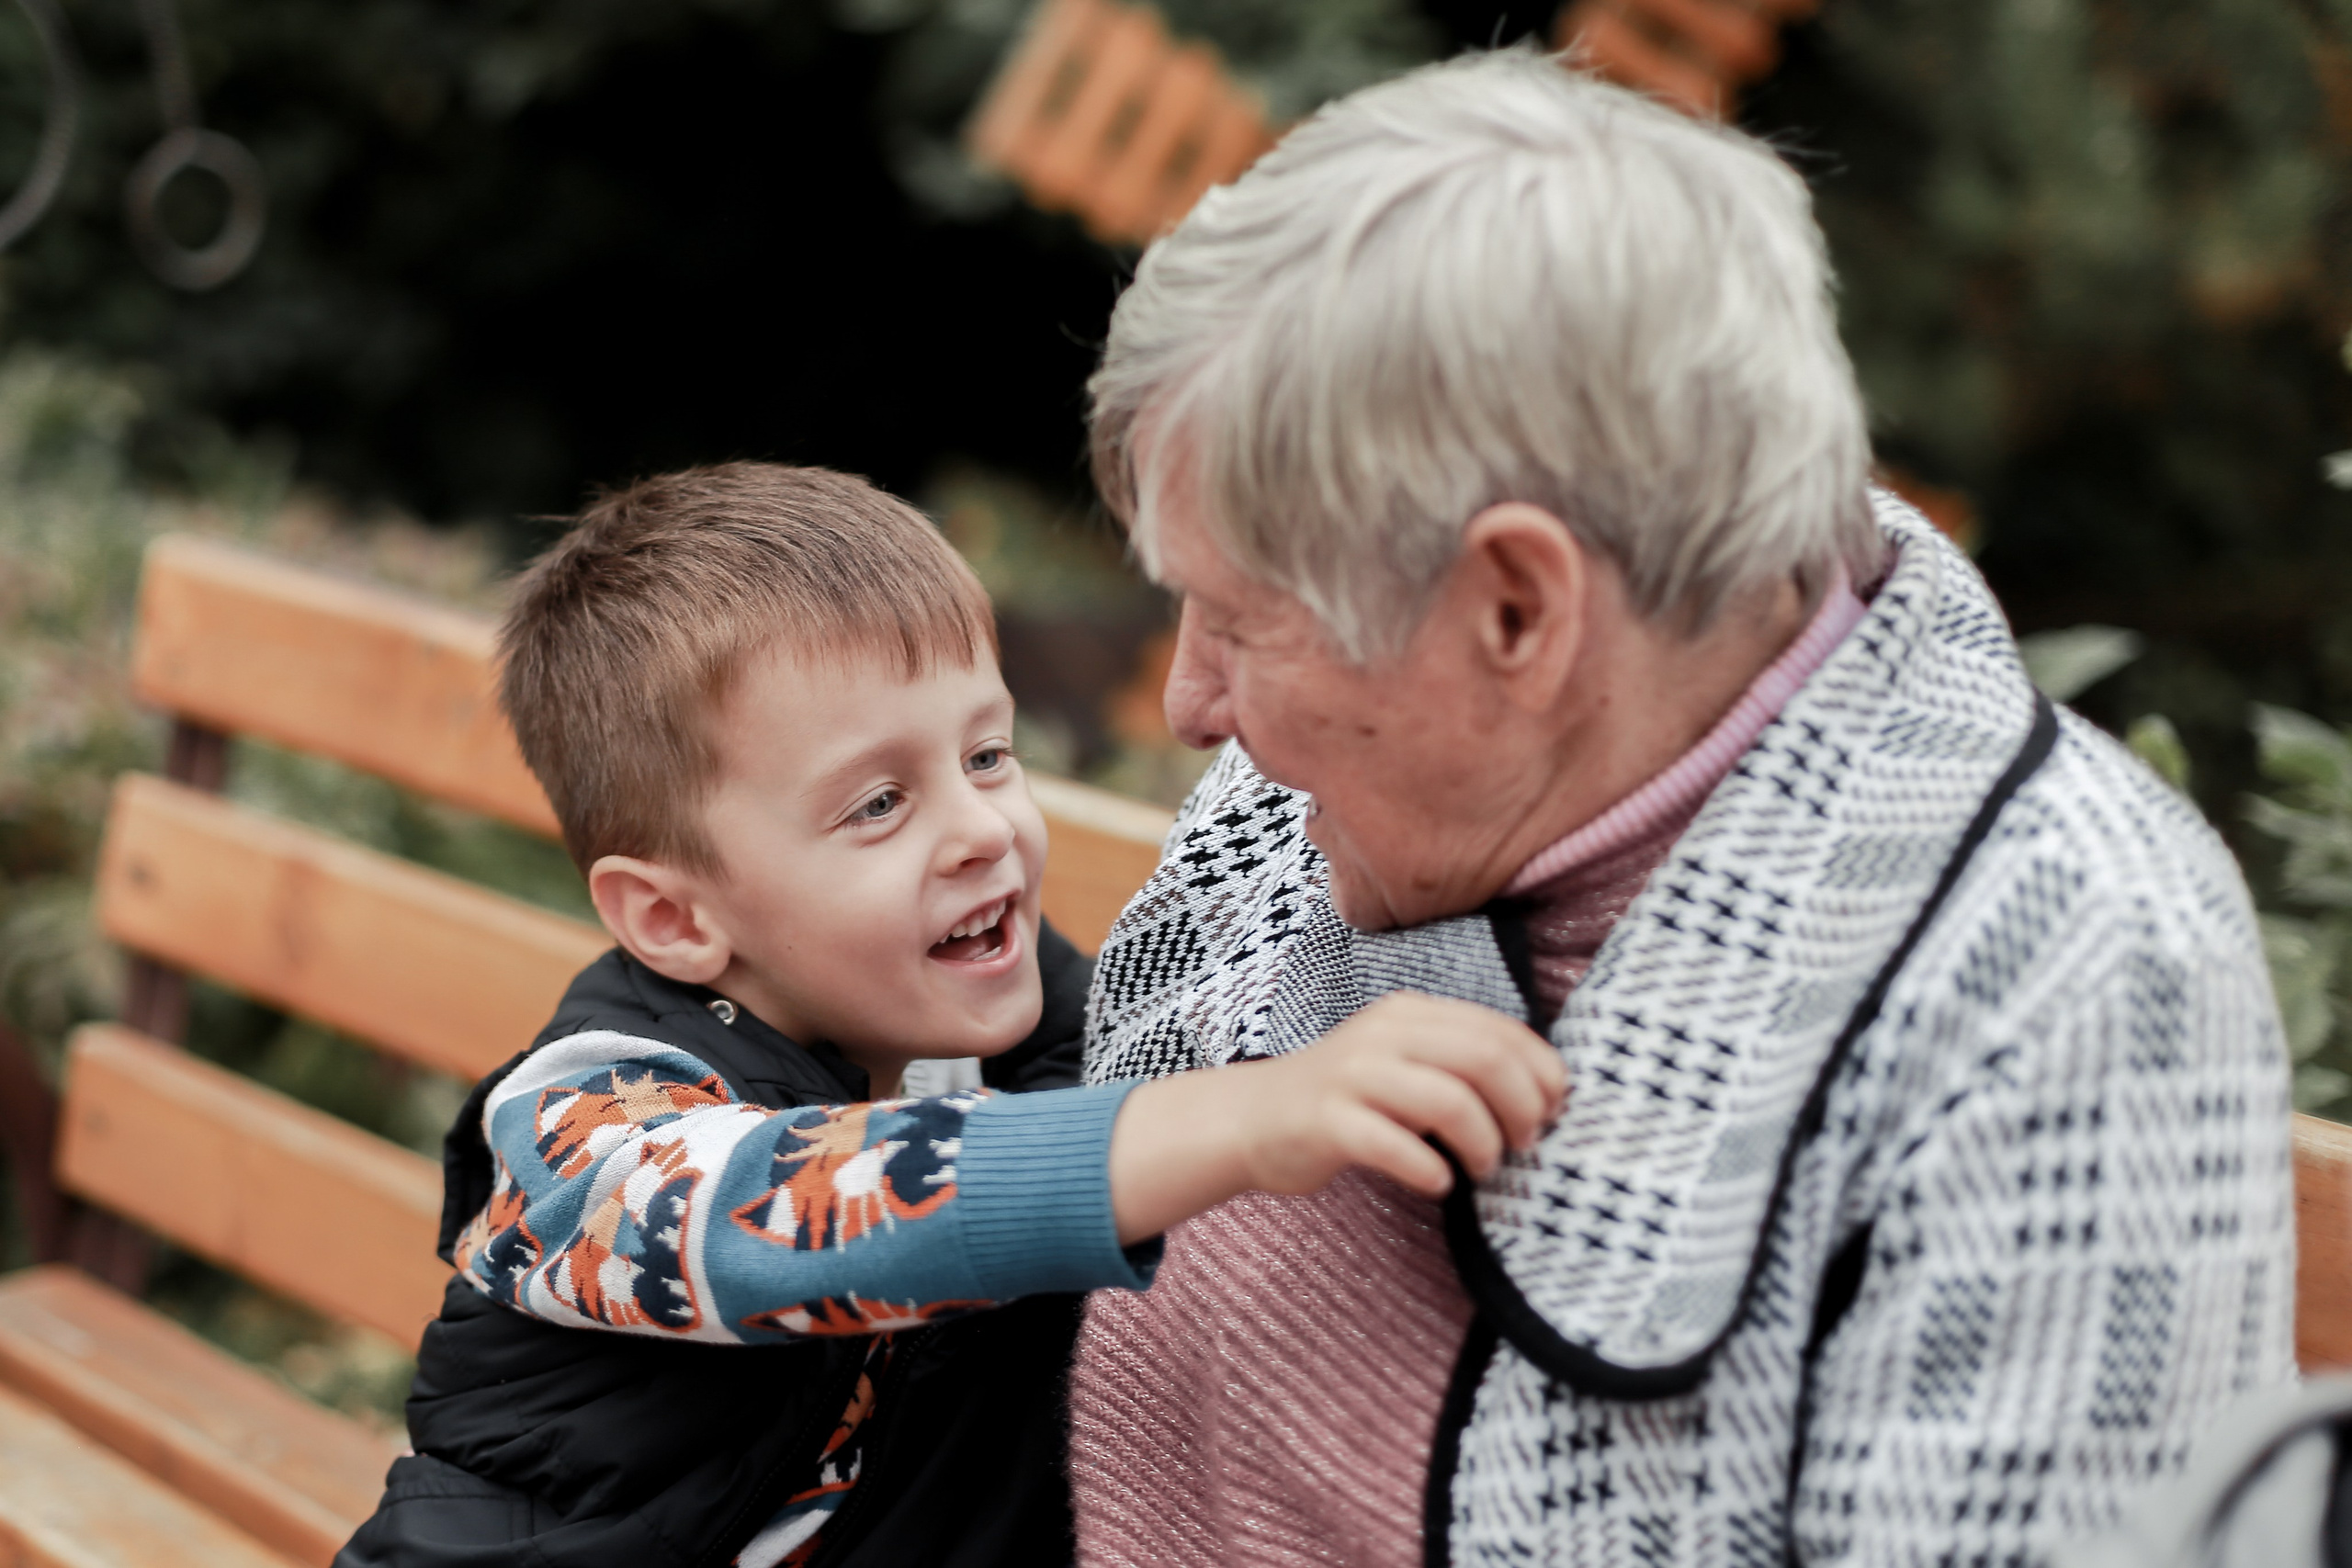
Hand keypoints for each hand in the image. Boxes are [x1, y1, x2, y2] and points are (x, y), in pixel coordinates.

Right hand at [1107, 992, 1566, 1243]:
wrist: (1252, 1119)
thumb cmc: (1346, 1100)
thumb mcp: (1403, 1063)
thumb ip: (1458, 1065)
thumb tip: (1543, 1096)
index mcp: (1409, 1014)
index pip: (1500, 1030)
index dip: (1542, 1074)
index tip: (1553, 1112)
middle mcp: (1382, 1034)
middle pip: (1483, 1059)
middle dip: (1521, 1108)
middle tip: (1525, 1144)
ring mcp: (1352, 1075)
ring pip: (1447, 1100)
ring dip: (1483, 1143)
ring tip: (1483, 1168)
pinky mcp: (1326, 1121)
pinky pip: (1394, 1145)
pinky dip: (1430, 1170)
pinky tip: (1437, 1182)